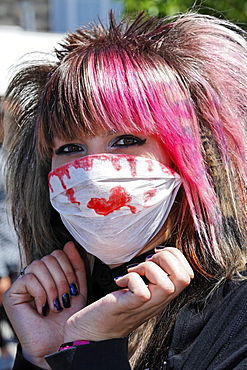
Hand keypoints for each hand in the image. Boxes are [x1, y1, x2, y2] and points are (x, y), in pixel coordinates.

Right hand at [3, 242, 86, 368]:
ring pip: (39, 266)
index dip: (68, 268)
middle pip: (50, 258)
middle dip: (62, 279)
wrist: (56, 343)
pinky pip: (29, 279)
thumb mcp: (77, 288)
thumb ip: (76, 266)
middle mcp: (35, 274)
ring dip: (52, 287)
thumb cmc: (67, 318)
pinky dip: (40, 293)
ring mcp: (22, 283)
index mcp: (50, 272)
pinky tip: (43, 308)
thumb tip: (68, 244)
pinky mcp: (12, 293)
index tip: (73, 290)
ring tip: (56, 305)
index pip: (58, 253)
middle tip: (64, 299)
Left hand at [64, 247, 192, 341]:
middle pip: (184, 278)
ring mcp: (144, 306)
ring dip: (149, 268)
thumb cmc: (115, 307)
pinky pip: (141, 292)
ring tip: (134, 270)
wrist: (94, 332)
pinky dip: (131, 278)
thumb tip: (157, 253)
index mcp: (162, 295)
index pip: (188, 275)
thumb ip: (152, 277)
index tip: (156, 254)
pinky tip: (121, 281)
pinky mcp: (128, 307)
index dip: (176, 256)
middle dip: (167, 258)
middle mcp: (158, 302)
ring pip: (167, 285)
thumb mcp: (140, 289)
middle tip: (148, 260)